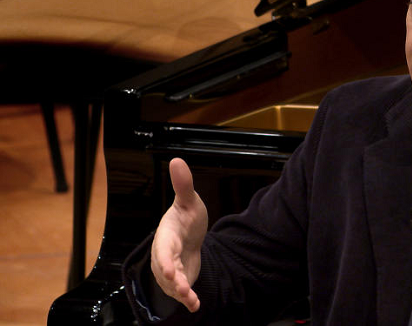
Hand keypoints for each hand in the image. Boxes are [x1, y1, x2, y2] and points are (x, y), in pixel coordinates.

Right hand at [151, 158, 208, 311]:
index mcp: (166, 236)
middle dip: (172, 279)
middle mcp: (164, 256)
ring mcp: (170, 271)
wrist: (190, 238)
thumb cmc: (186, 219)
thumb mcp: (188, 201)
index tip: (170, 268)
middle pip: (165, 270)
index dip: (165, 258)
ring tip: (191, 298)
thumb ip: (183, 185)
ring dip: (181, 292)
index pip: (162, 248)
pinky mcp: (179, 282)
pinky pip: (180, 293)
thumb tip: (177, 160)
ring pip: (171, 285)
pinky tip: (196, 305)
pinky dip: (187, 300)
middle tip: (181, 286)